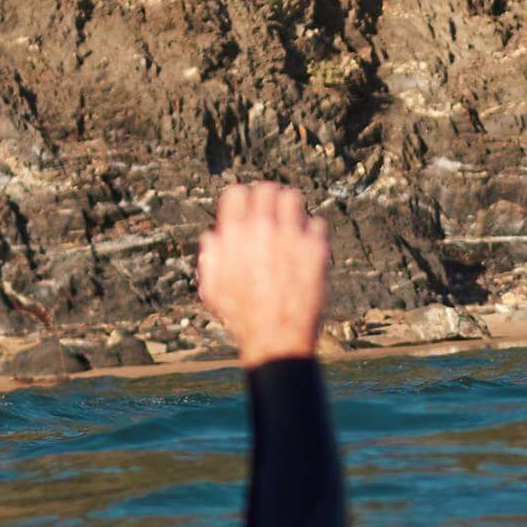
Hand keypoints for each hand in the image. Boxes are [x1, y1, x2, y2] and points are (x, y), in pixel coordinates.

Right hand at [196, 182, 330, 366]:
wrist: (276, 337)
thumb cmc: (242, 317)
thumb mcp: (212, 289)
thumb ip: (210, 257)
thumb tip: (214, 235)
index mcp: (233, 235)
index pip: (236, 192)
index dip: (241, 199)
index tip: (247, 208)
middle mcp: (262, 228)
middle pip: (266, 189)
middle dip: (267, 199)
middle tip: (271, 212)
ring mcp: (291, 235)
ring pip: (293, 197)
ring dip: (290, 207)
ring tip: (291, 220)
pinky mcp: (315, 247)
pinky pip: (316, 222)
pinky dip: (311, 231)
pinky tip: (306, 245)